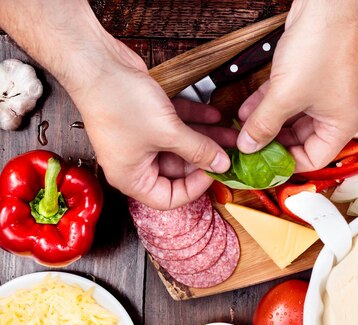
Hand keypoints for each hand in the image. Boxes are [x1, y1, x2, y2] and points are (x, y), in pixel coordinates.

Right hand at [0, 0, 234, 209]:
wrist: (95, 63)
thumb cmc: (119, 103)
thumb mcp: (168, 132)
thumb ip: (198, 150)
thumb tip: (222, 165)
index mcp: (132, 178)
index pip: (169, 199)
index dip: (194, 188)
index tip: (214, 173)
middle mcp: (135, 162)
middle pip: (178, 170)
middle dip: (206, 160)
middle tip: (231, 153)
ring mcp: (141, 139)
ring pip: (180, 146)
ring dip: (206, 139)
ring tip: (231, 134)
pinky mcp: (146, 118)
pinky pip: (175, 126)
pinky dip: (194, 121)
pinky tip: (215, 115)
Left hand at [237, 0, 357, 171]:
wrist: (325, 7)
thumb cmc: (319, 49)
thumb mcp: (285, 96)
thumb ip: (264, 125)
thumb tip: (248, 147)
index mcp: (341, 126)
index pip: (313, 160)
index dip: (285, 165)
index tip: (260, 167)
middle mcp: (335, 115)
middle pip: (300, 142)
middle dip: (271, 144)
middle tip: (246, 150)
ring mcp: (322, 97)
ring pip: (290, 122)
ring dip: (265, 125)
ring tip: (240, 131)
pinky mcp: (309, 81)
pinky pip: (287, 103)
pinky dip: (267, 107)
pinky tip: (244, 112)